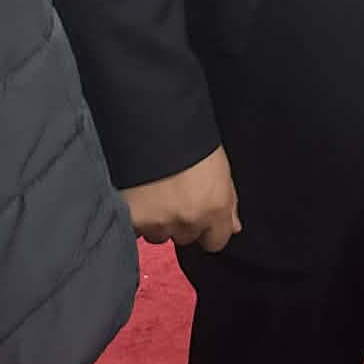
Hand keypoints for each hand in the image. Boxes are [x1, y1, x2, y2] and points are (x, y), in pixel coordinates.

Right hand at [123, 146, 240, 252]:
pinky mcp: (130, 219)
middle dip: (180, 222)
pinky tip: (136, 197)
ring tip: (152, 192)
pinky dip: (134, 216)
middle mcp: (189, 220)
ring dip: (156, 220)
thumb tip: (233, 227)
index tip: (200, 215)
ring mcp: (158, 222)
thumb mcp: (219, 167)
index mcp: (215, 207)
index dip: (208, 229)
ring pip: (157, 234)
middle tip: (172, 195)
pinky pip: (133, 229)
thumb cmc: (190, 137)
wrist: (152, 122)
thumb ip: (227, 201)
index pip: (216, 241)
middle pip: (185, 237)